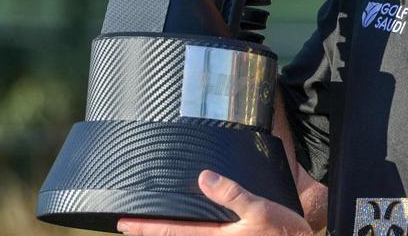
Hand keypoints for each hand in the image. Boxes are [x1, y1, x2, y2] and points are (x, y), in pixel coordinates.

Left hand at [116, 169, 312, 235]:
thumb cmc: (283, 234)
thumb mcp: (260, 208)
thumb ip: (232, 194)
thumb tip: (205, 177)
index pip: (172, 231)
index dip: (145, 226)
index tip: (123, 222)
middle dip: (149, 234)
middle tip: (126, 227)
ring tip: (151, 230)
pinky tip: (185, 232)